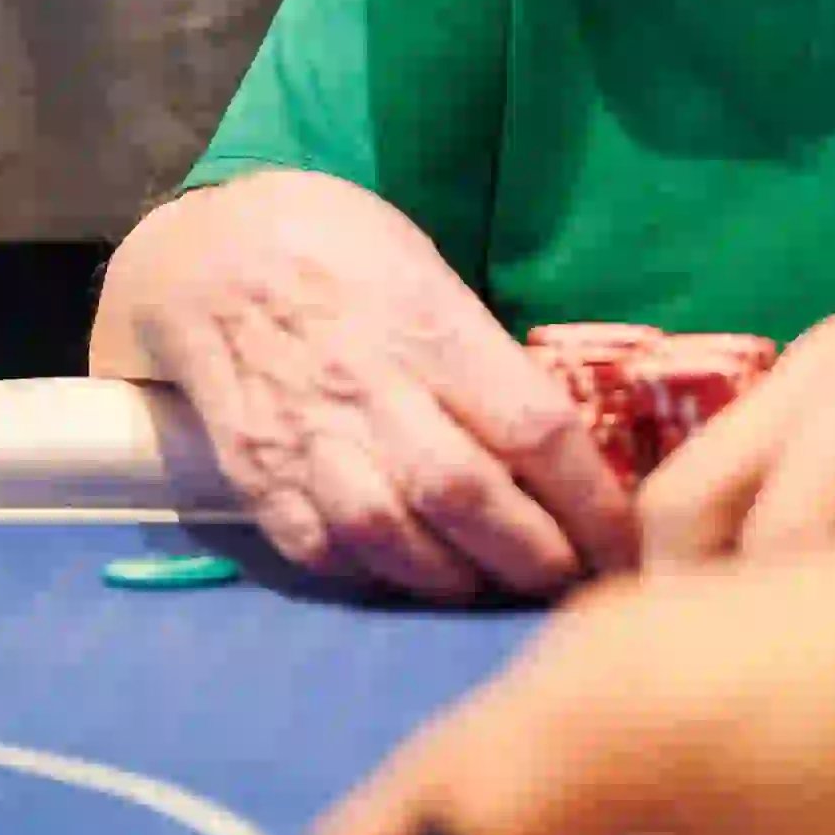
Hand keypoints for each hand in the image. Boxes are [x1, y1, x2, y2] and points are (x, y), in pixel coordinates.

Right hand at [98, 174, 634, 600]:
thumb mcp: (424, 266)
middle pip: (467, 496)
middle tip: (573, 583)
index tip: (627, 542)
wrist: (206, 251)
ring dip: (456, 581)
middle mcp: (367, 383)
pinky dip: (372, 577)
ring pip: (391, 536)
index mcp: (428, 323)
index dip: (592, 501)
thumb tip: (555, 443)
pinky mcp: (254, 472)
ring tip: (493, 588)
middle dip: (535, 559)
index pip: (534, 427)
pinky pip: (320, 549)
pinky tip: (408, 578)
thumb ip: (479, 353)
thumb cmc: (336, 246)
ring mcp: (304, 433)